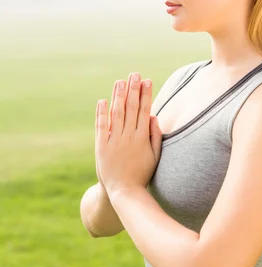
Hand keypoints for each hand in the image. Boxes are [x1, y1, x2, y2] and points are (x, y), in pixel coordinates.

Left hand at [95, 73, 162, 197]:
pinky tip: (103, 100)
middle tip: (134, 74)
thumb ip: (155, 136)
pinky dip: (102, 113)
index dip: (146, 95)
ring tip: (120, 81)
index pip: (145, 111)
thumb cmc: (143, 174)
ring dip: (118, 96)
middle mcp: (128, 137)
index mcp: (142, 138)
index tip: (147, 81)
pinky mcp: (102, 146)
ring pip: (117, 113)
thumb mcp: (155, 156)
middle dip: (133, 90)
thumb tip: (154, 117)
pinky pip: (101, 126)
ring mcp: (114, 141)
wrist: (124, 192)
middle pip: (131, 108)